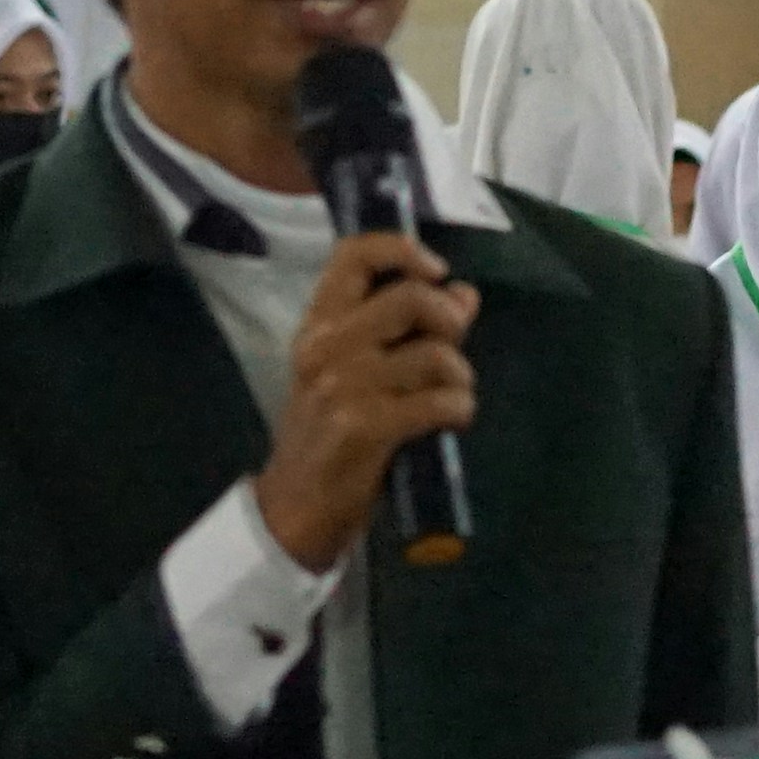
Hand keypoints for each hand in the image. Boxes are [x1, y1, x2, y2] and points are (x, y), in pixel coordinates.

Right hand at [255, 232, 478, 572]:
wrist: (294, 508)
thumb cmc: (330, 435)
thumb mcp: (352, 373)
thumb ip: (404, 331)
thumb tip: (464, 293)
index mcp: (318, 325)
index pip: (353, 255)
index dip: (403, 250)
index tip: (435, 271)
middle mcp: (327, 346)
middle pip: (412, 298)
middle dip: (450, 320)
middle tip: (454, 348)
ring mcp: (345, 386)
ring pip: (436, 354)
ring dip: (460, 377)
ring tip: (452, 395)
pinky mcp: (367, 427)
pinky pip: (441, 401)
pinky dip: (460, 409)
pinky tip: (451, 420)